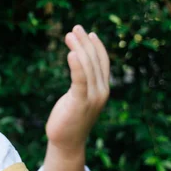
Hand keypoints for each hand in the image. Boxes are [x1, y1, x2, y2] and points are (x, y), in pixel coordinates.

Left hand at [46, 25, 109, 150]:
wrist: (67, 142)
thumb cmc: (70, 118)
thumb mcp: (79, 97)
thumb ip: (83, 83)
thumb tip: (78, 65)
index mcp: (103, 89)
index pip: (102, 62)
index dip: (97, 47)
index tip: (89, 33)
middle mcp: (101, 92)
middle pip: (94, 61)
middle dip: (84, 43)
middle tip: (74, 28)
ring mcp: (92, 98)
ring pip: (86, 67)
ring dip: (78, 48)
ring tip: (69, 35)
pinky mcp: (79, 102)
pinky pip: (79, 81)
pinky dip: (77, 66)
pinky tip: (71, 54)